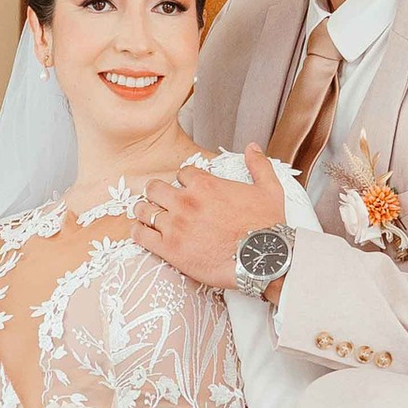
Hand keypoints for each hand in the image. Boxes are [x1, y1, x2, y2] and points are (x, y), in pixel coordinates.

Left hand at [138, 148, 285, 291]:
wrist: (262, 260)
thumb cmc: (267, 228)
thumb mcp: (269, 190)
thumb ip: (258, 165)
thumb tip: (252, 147)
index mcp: (206, 185)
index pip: (182, 173)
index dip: (183, 181)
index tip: (186, 190)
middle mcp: (186, 201)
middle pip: (155, 188)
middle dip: (157, 193)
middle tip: (161, 202)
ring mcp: (175, 225)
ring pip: (144, 210)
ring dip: (145, 211)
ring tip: (147, 216)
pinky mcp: (169, 248)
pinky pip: (141, 235)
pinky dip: (138, 232)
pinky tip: (141, 232)